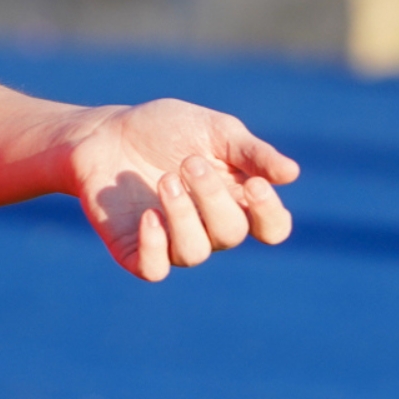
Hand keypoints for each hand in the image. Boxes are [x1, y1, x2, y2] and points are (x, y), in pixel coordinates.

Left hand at [64, 98, 298, 281]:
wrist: (106, 133)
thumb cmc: (165, 129)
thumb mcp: (214, 130)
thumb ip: (251, 153)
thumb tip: (292, 174)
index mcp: (237, 199)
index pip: (272, 227)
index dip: (269, 215)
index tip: (255, 184)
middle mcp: (210, 227)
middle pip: (231, 233)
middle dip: (212, 198)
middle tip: (188, 162)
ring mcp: (173, 242)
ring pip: (194, 252)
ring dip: (183, 215)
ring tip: (165, 180)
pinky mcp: (137, 251)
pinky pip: (155, 268)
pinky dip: (156, 245)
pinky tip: (149, 216)